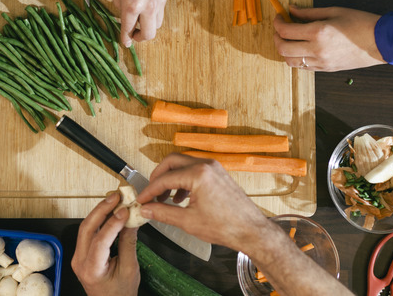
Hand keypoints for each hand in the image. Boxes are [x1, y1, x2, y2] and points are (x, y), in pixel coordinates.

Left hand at [71, 192, 139, 295]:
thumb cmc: (120, 294)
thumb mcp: (130, 270)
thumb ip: (128, 244)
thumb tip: (131, 221)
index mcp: (91, 270)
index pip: (100, 240)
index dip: (113, 223)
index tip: (125, 210)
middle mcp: (80, 262)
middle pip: (87, 228)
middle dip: (102, 209)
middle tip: (116, 197)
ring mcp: (78, 257)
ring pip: (86, 228)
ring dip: (100, 212)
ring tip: (115, 200)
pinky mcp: (82, 254)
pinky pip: (88, 233)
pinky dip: (99, 220)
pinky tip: (110, 212)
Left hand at [108, 0, 169, 46]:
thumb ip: (118, 2)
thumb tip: (122, 12)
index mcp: (131, 6)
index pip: (128, 30)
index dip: (125, 39)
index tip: (125, 42)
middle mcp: (148, 7)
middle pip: (149, 35)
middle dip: (140, 38)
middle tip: (134, 34)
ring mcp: (159, 1)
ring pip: (158, 24)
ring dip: (149, 26)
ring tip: (140, 20)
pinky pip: (161, 9)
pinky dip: (154, 12)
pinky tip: (147, 4)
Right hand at [137, 153, 269, 250]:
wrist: (251, 230)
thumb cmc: (226, 226)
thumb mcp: (188, 221)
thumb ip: (163, 213)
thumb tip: (147, 209)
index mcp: (198, 174)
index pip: (164, 179)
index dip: (149, 190)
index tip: (141, 199)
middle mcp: (206, 165)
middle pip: (171, 162)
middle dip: (158, 177)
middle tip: (150, 192)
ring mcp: (213, 167)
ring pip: (183, 164)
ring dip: (171, 178)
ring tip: (164, 198)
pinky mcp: (218, 173)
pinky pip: (194, 169)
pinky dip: (183, 180)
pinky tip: (180, 198)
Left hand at [273, 6, 385, 70]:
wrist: (381, 42)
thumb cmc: (361, 23)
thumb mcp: (334, 11)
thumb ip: (309, 12)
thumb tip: (291, 10)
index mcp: (318, 33)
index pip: (286, 31)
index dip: (277, 23)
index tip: (279, 17)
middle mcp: (317, 50)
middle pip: (283, 49)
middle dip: (276, 38)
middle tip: (279, 29)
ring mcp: (321, 62)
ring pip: (290, 62)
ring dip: (284, 51)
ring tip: (288, 40)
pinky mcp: (326, 69)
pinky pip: (303, 67)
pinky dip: (296, 58)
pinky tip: (300, 49)